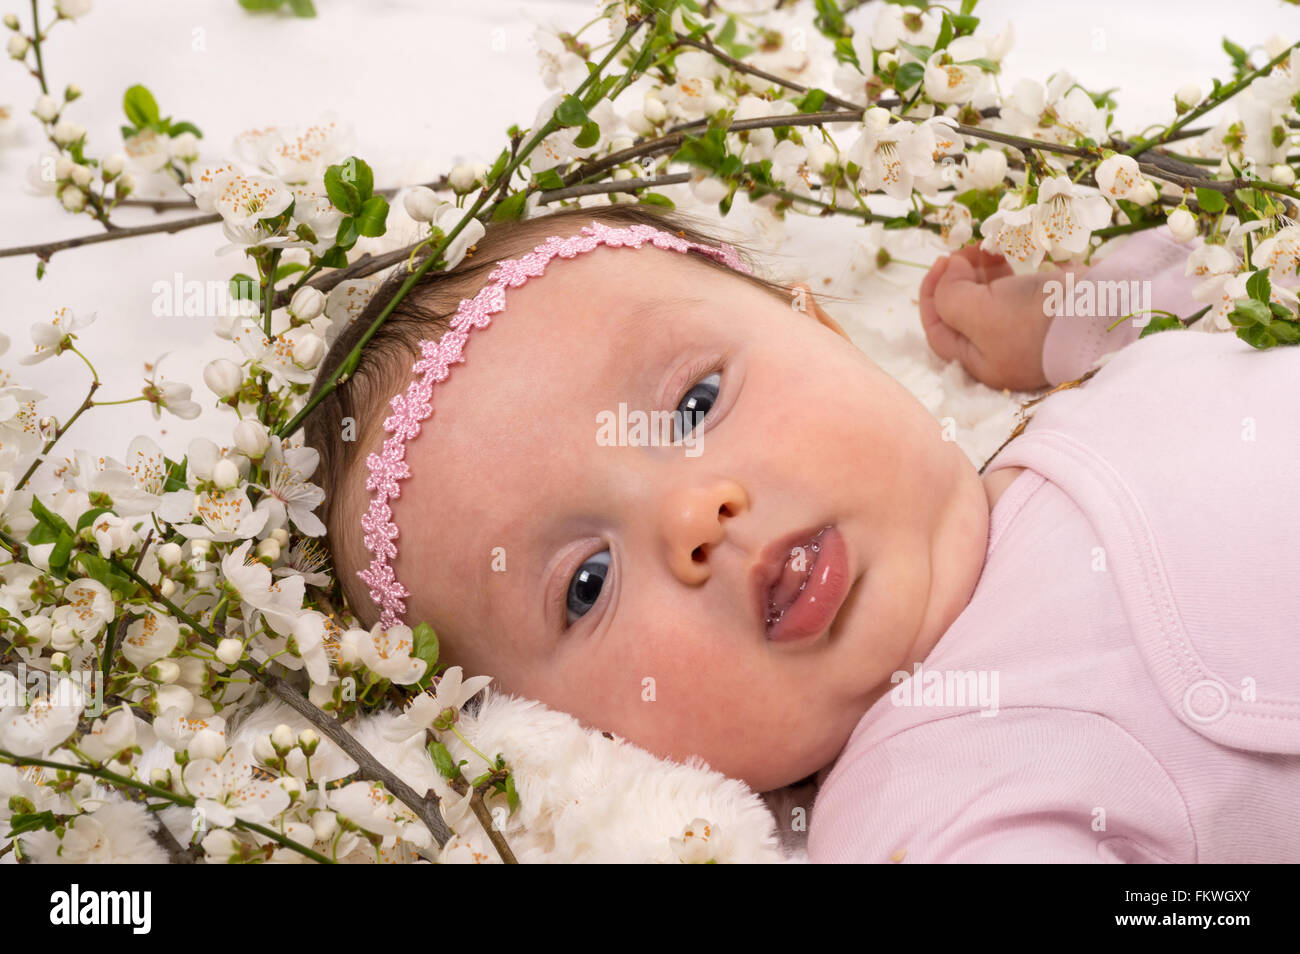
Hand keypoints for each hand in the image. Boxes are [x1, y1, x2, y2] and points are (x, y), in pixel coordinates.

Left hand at [919, 244, 1066, 391]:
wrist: (1105, 312)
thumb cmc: (1034, 320)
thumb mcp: (979, 313)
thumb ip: (950, 296)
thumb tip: (949, 271)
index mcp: (980, 363)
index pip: (938, 330)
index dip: (932, 295)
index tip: (941, 261)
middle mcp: (1002, 352)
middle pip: (964, 313)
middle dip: (960, 278)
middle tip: (968, 249)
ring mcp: (1028, 332)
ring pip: (991, 299)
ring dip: (983, 271)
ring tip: (990, 248)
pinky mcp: (1050, 312)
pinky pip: (1020, 290)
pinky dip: (1011, 271)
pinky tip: (1014, 253)